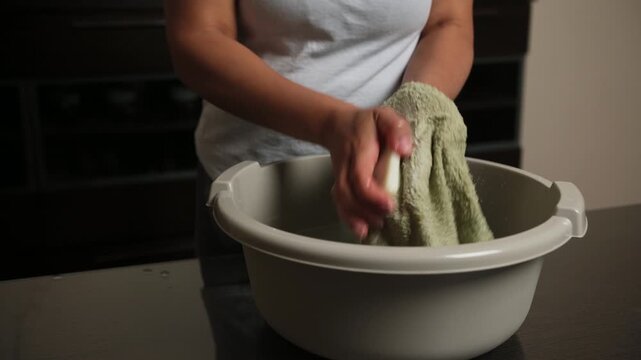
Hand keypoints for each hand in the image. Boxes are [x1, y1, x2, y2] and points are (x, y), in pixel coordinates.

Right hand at [321, 106, 412, 238]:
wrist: (337, 125)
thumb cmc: (367, 123)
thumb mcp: (385, 116)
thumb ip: (396, 128)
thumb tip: (404, 150)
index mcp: (358, 150)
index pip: (360, 176)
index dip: (372, 194)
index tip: (389, 204)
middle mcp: (345, 166)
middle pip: (348, 194)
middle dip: (365, 210)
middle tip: (385, 218)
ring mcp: (340, 177)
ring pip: (342, 201)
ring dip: (356, 218)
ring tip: (376, 227)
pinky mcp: (340, 185)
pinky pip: (340, 204)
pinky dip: (349, 219)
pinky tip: (362, 231)